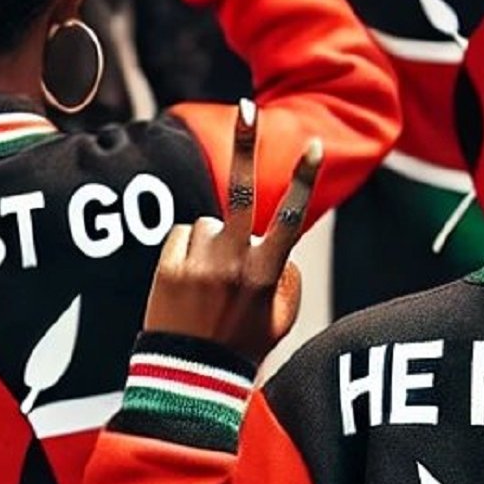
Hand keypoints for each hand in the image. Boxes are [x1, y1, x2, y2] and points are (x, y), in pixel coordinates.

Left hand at [143, 101, 319, 363]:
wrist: (189, 377)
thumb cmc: (243, 348)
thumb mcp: (281, 321)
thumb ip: (288, 281)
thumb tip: (279, 250)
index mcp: (266, 274)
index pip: (290, 217)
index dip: (303, 179)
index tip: (314, 145)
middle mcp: (233, 263)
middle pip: (239, 191)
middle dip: (245, 145)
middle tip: (247, 106)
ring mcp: (199, 264)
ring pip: (206, 225)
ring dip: (209, 243)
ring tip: (207, 284)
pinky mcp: (169, 268)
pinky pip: (180, 238)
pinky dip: (185, 253)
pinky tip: (187, 284)